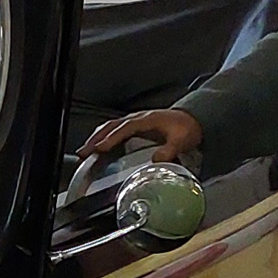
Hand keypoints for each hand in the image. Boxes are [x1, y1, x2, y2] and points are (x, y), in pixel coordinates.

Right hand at [80, 109, 204, 164]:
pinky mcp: (134, 127)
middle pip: (112, 126)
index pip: (125, 128)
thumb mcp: (182, 140)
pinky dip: (102, 137)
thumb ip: (170, 150)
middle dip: (96, 138)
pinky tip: (97, 147)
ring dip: (96, 137)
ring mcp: (135, 122)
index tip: (101, 148)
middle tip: (84, 152)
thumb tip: (156, 159)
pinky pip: (114, 130)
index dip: (112, 137)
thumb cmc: (186, 128)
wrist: (193, 120)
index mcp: (147, 120)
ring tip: (84, 151)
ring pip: (110, 127)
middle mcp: (138, 119)